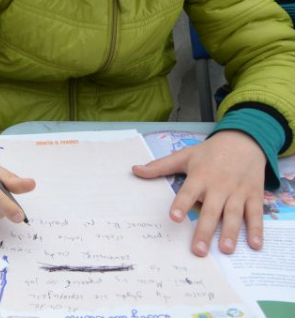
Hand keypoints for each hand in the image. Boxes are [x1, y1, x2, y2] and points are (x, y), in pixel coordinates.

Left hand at [132, 130, 265, 256]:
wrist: (244, 141)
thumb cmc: (209, 152)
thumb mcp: (184, 156)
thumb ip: (159, 166)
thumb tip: (134, 171)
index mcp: (200, 176)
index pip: (188, 192)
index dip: (181, 204)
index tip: (175, 218)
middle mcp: (219, 186)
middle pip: (211, 210)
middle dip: (204, 231)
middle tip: (198, 250)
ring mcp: (238, 192)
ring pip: (233, 214)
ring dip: (230, 232)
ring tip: (224, 250)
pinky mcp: (254, 196)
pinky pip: (255, 214)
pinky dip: (257, 229)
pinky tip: (255, 245)